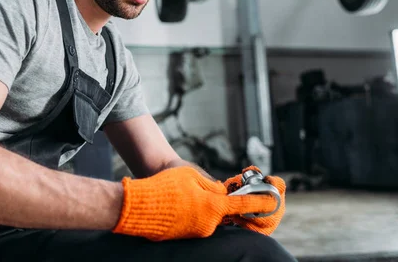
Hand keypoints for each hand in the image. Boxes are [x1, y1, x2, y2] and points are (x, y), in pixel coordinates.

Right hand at [112, 166, 279, 240]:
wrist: (138, 205)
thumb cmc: (164, 187)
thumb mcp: (191, 176)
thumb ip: (211, 185)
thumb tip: (221, 193)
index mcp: (213, 206)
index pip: (243, 204)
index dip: (261, 202)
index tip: (275, 200)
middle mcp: (208, 224)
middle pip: (222, 212)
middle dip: (217, 202)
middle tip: (199, 191)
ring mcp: (196, 232)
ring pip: (208, 216)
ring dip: (200, 206)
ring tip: (179, 195)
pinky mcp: (185, 236)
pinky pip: (195, 222)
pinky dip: (190, 213)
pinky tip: (175, 203)